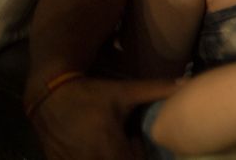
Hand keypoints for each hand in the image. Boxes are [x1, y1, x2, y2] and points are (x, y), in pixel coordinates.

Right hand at [29, 75, 174, 159]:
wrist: (50, 96)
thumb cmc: (91, 94)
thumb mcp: (124, 91)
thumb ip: (157, 89)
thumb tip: (186, 83)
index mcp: (109, 146)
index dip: (140, 157)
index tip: (139, 144)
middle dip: (126, 157)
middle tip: (129, 143)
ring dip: (110, 158)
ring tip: (111, 145)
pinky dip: (92, 159)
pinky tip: (95, 150)